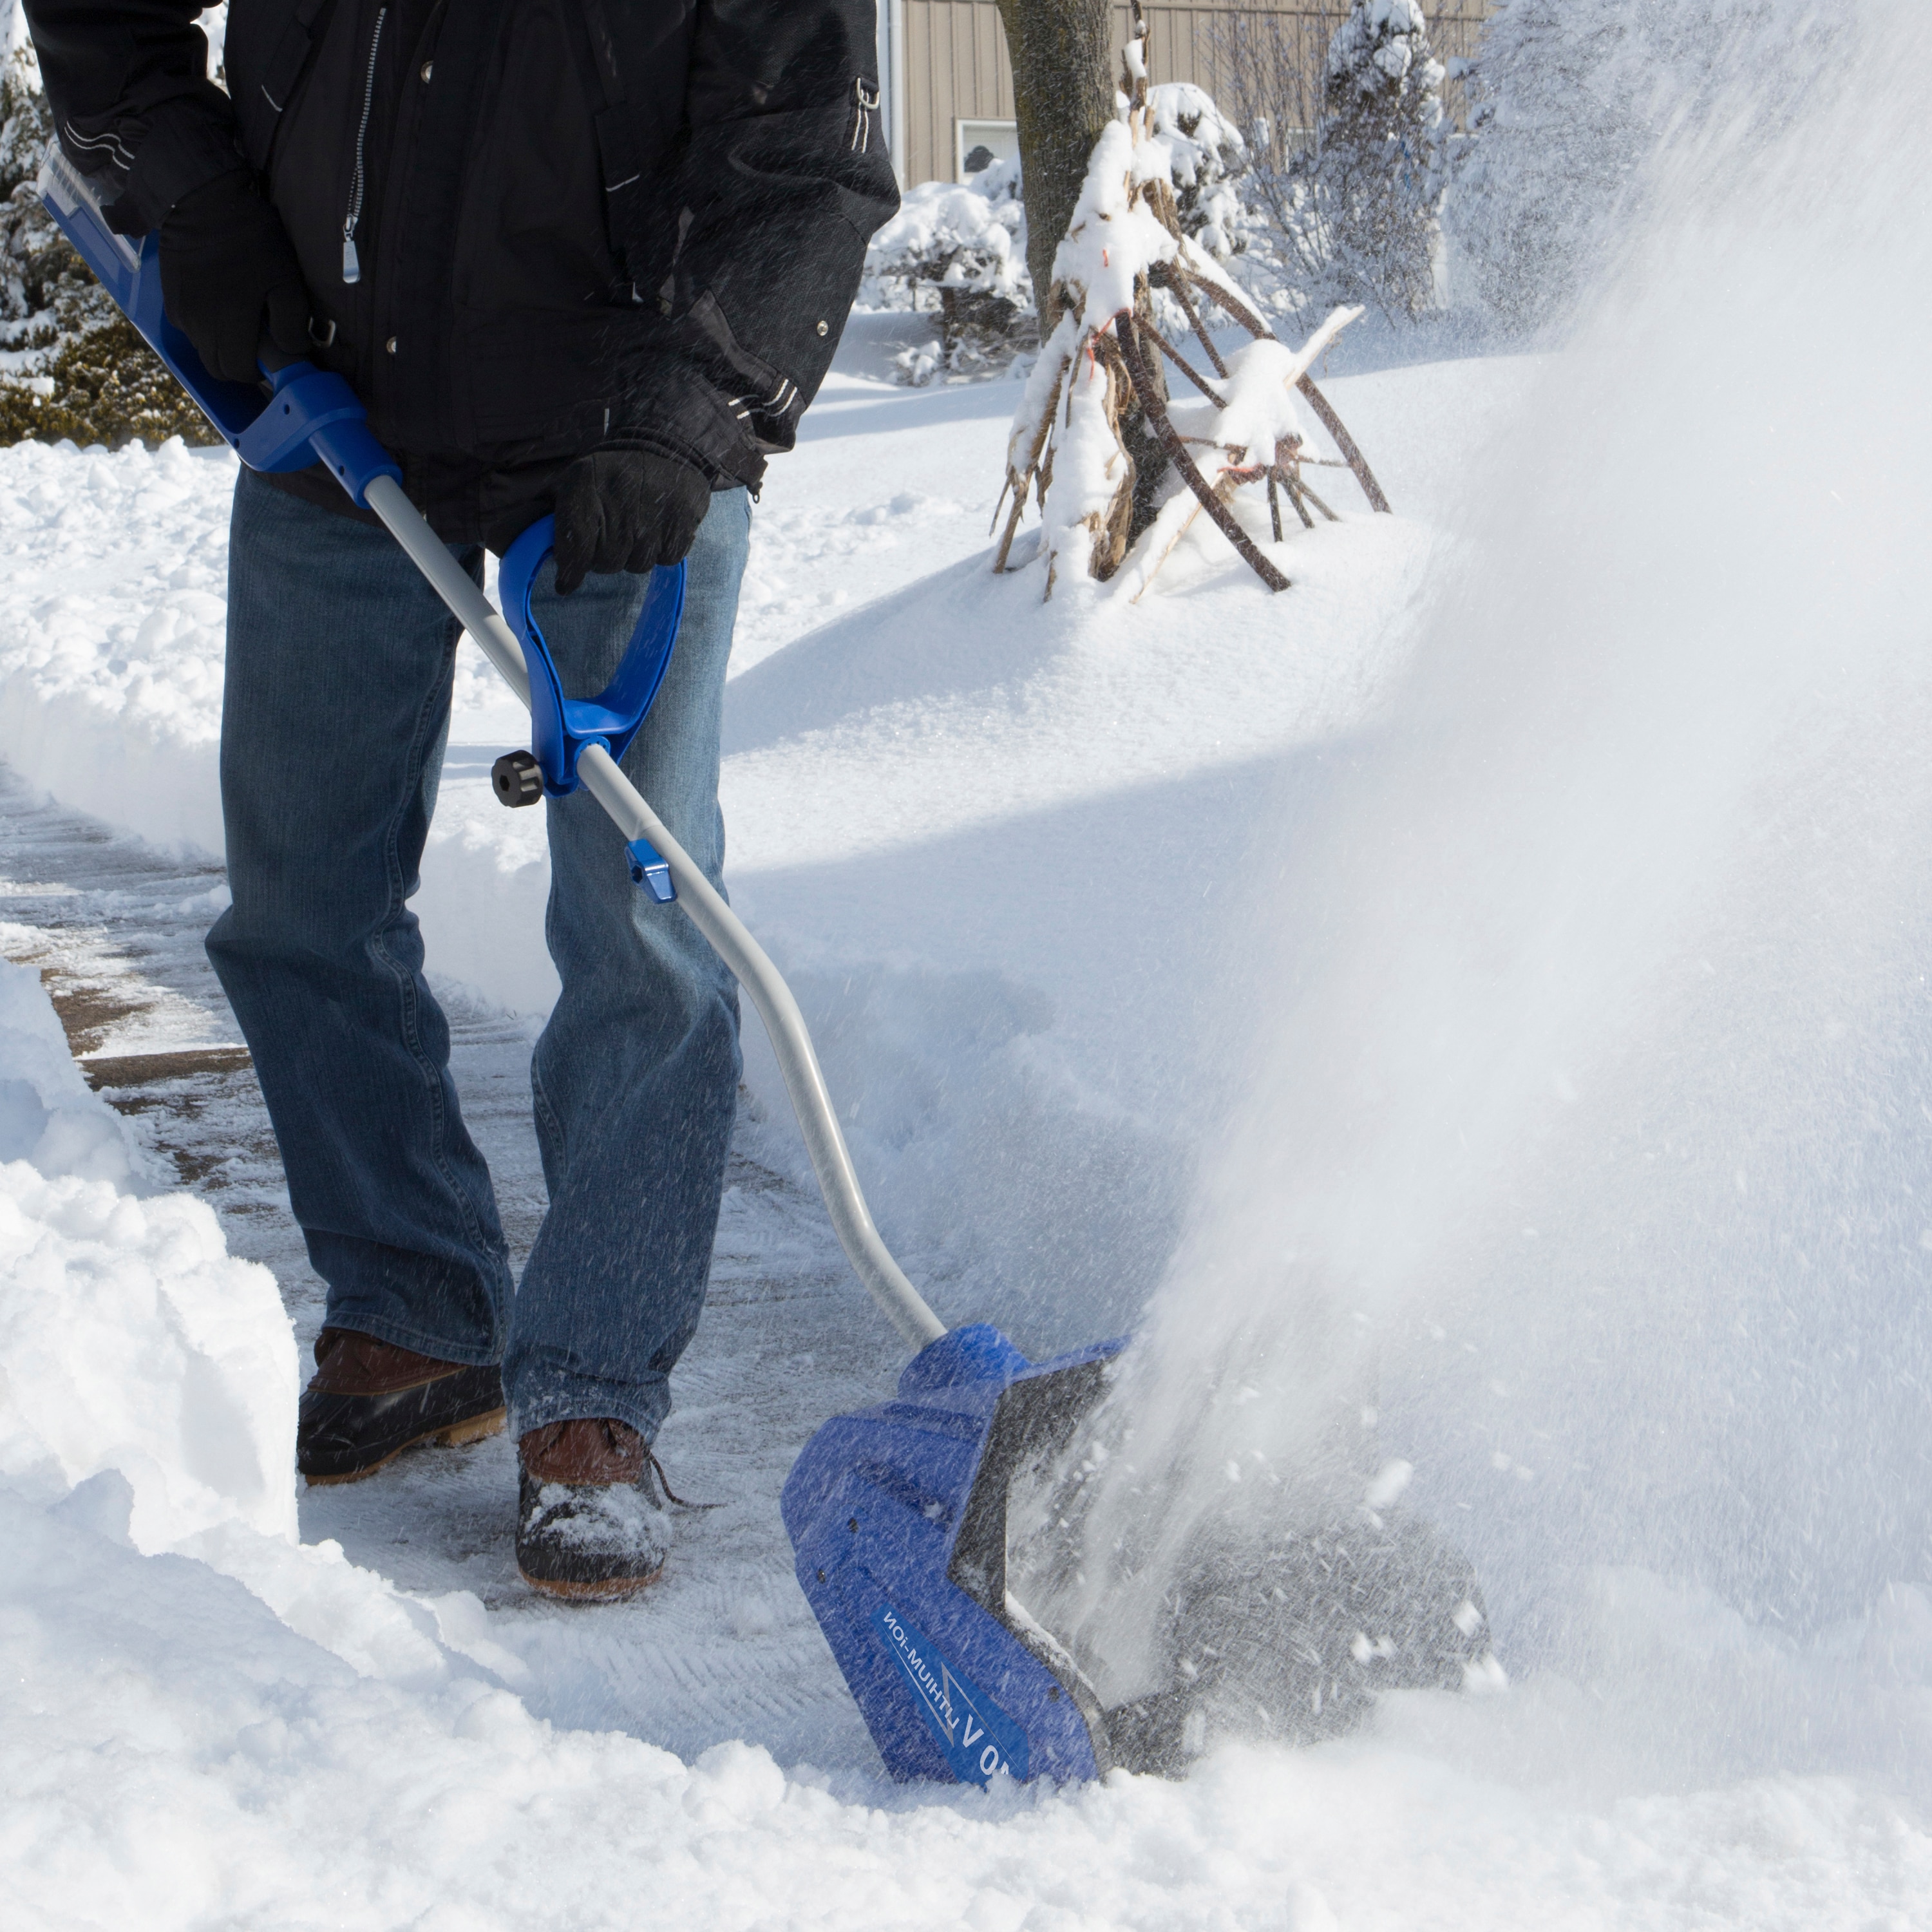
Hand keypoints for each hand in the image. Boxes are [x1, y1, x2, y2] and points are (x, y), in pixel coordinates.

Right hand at [159, 170, 311, 383]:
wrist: (202, 198)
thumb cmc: (251, 240)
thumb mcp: (286, 281)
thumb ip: (291, 324)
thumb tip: (293, 354)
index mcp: (229, 325)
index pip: (240, 372)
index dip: (259, 372)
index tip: (272, 357)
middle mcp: (199, 325)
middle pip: (218, 367)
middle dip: (239, 365)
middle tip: (259, 344)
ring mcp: (180, 311)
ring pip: (202, 349)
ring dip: (221, 346)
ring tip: (241, 322)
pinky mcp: (169, 296)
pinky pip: (188, 327)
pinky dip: (205, 328)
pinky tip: (220, 305)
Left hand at [552, 447, 710, 592]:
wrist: (667, 450)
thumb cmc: (614, 472)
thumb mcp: (577, 478)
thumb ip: (554, 511)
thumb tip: (525, 547)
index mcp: (586, 488)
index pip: (576, 547)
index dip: (571, 569)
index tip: (566, 584)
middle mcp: (620, 506)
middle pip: (606, 563)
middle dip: (603, 557)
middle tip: (610, 534)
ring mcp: (653, 521)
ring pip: (636, 565)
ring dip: (633, 553)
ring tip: (636, 525)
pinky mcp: (679, 530)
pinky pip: (664, 561)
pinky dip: (660, 550)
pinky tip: (657, 527)